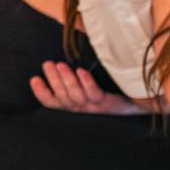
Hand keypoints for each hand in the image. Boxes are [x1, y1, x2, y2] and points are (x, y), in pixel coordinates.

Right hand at [30, 61, 151, 115]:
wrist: (134, 106)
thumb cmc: (108, 96)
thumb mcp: (87, 91)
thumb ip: (72, 81)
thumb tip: (61, 60)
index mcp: (73, 108)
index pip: (51, 103)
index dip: (41, 92)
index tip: (34, 78)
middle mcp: (80, 110)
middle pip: (62, 96)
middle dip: (53, 80)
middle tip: (48, 64)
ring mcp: (93, 108)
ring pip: (74, 95)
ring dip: (65, 80)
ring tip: (60, 65)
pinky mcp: (106, 104)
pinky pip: (93, 94)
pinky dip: (86, 83)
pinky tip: (81, 71)